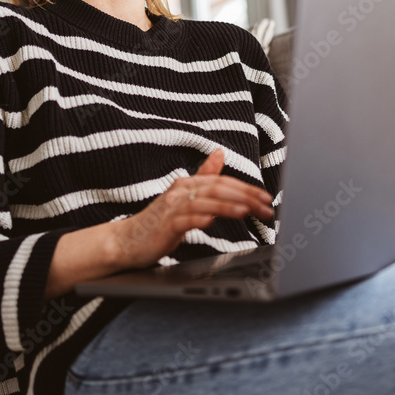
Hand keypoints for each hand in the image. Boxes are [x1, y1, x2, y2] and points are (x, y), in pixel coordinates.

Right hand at [109, 149, 275, 269]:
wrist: (127, 241)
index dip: (246, 188)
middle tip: (265, 207)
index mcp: (187, 184)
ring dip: (227, 206)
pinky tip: (211, 221)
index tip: (266, 198)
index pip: (222, 181)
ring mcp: (171, 208)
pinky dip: (199, 219)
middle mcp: (180, 192)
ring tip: (247, 210)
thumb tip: (220, 153)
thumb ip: (204, 176)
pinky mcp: (165, 226)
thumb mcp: (184, 197)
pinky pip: (184, 220)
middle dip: (245, 197)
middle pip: (217, 188)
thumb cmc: (159, 221)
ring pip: (204, 202)